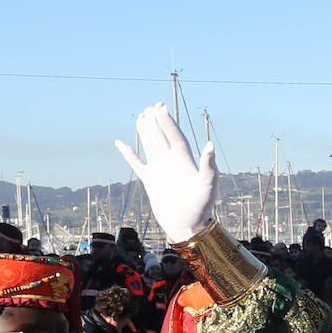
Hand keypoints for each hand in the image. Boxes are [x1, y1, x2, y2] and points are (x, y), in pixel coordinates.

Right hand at [114, 103, 217, 242]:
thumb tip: (210, 144)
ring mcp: (161, 170)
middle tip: (152, 106)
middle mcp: (172, 162)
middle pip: (162, 136)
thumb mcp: (208, 185)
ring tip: (142, 116)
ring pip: (151, 145)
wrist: (188, 226)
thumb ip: (209, 165)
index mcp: (185, 161)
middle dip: (158, 122)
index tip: (160, 107)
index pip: (175, 135)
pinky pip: (137, 163)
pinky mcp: (150, 181)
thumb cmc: (202, 207)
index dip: (168, 121)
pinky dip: (128, 153)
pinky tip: (121, 143)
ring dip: (146, 132)